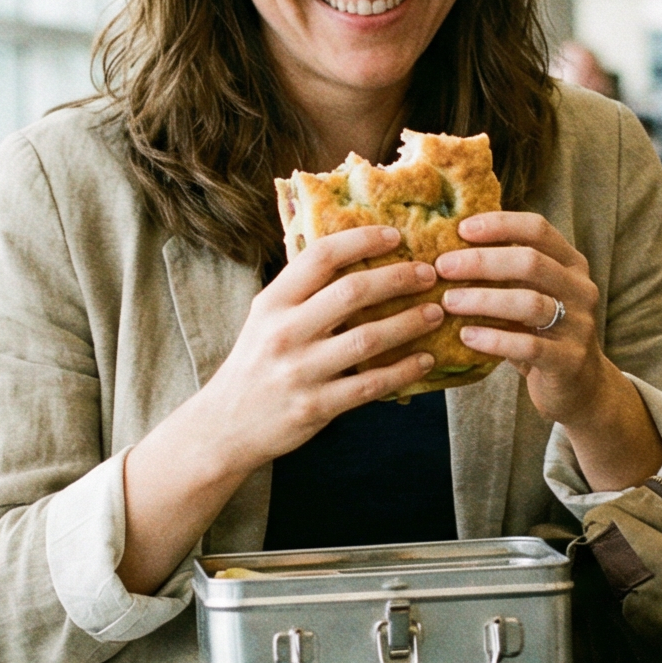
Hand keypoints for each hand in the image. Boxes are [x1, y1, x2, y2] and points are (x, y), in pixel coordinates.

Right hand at [188, 225, 446, 472]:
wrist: (226, 426)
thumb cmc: (256, 364)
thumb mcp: (266, 319)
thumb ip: (302, 292)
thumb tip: (356, 257)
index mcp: (273, 303)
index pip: (320, 256)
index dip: (361, 240)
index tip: (394, 235)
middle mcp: (284, 332)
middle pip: (351, 292)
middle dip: (397, 278)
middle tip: (428, 273)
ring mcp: (300, 371)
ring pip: (367, 338)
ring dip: (409, 322)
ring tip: (436, 312)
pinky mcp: (315, 407)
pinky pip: (370, 384)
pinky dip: (403, 370)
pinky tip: (425, 360)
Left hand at [435, 210, 661, 490]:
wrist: (579, 386)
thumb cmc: (541, 333)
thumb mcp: (530, 295)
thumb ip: (505, 273)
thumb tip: (446, 247)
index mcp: (571, 263)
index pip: (538, 228)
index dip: (500, 224)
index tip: (461, 229)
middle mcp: (580, 289)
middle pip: (531, 262)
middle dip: (481, 261)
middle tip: (443, 267)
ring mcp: (579, 325)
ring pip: (530, 303)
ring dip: (483, 299)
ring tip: (448, 302)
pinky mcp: (570, 360)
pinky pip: (530, 346)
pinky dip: (494, 339)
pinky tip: (467, 336)